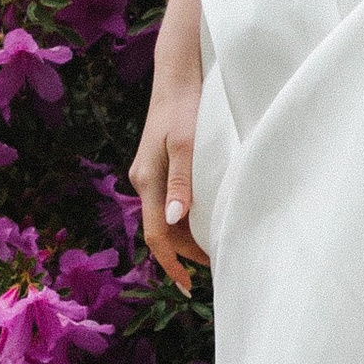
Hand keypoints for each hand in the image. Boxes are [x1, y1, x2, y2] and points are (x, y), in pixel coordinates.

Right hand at [130, 66, 205, 292]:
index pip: (156, 236)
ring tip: (218, 244)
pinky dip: (186, 216)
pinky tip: (207, 217)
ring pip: (167, 217)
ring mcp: (150, 174)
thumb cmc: (187, 109)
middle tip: (219, 262)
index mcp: (148, 180)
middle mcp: (144, 181)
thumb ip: (182, 182)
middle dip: (186, 252)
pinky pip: (169, 201)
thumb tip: (176, 219)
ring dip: (188, 234)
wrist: (178, 78)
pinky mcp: (158, 167)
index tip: (188, 285)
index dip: (171, 264)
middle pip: (163, 230)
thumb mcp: (187, 145)